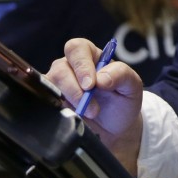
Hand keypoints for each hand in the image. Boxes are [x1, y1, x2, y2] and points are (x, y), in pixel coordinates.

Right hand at [46, 38, 143, 172]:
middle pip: (61, 68)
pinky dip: (57, 110)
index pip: (77, 48)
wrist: (115, 129)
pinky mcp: (51, 103)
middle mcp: (70, 66)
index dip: (81, 65)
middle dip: (76, 89)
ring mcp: (58, 85)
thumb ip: (121, 74)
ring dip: (70, 102)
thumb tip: (101, 78)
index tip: (91, 85)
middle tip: (93, 108)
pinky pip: (44, 102)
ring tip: (88, 115)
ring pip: (50, 85)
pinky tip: (72, 117)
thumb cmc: (123, 101)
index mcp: (89, 54)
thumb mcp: (132, 86)